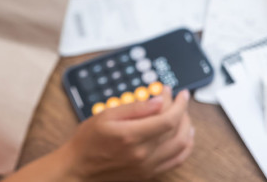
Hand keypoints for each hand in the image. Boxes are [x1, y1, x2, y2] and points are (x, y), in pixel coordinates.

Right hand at [61, 88, 193, 181]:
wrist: (79, 167)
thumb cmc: (88, 140)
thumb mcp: (106, 115)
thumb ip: (134, 108)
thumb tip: (159, 101)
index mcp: (131, 136)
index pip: (167, 119)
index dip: (178, 104)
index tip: (179, 93)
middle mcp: (142, 154)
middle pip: (176, 131)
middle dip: (182, 111)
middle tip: (178, 99)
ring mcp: (147, 166)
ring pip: (181, 146)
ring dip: (187, 128)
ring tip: (183, 115)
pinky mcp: (149, 173)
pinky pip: (176, 161)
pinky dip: (185, 147)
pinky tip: (184, 136)